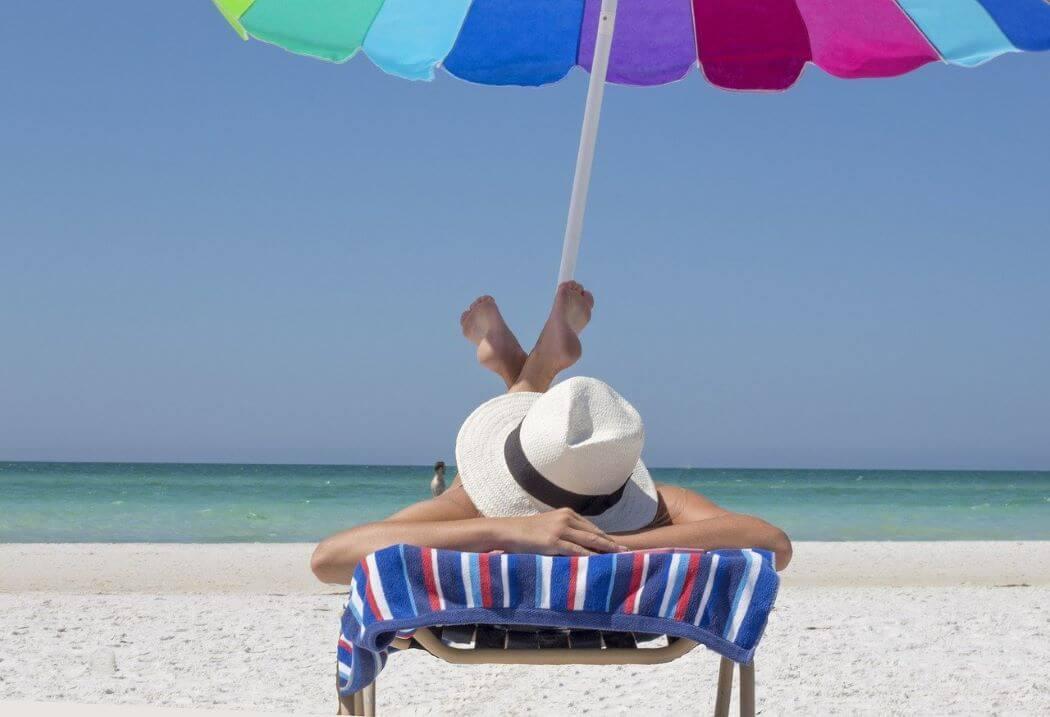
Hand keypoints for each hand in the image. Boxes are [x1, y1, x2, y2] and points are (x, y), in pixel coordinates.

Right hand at [496, 508, 626, 555]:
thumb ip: (565, 532)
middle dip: (612, 543)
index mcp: (567, 513)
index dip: (606, 538)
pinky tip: (600, 562)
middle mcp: (566, 518)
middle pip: (595, 533)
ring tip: (620, 557)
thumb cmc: (527, 532)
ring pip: (589, 540)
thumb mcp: (549, 526)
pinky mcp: (553, 541)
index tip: (619, 545)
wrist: (508, 531)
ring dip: (606, 549)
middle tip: (628, 551)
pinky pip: (576, 550)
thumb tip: (580, 544)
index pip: (592, 527)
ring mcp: (560, 529)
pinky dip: (590, 556)